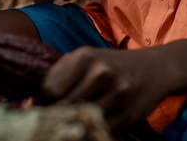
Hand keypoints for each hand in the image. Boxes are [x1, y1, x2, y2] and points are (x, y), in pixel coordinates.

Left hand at [40, 46, 167, 131]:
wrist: (155, 68)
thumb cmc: (111, 65)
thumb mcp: (86, 59)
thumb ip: (61, 75)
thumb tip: (32, 101)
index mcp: (84, 56)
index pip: (49, 89)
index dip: (45, 100)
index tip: (47, 103)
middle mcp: (101, 73)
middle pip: (64, 106)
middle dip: (60, 111)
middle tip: (64, 110)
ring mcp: (117, 94)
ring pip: (81, 118)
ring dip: (78, 119)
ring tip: (84, 111)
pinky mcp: (128, 114)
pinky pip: (99, 129)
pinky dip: (94, 126)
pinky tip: (99, 116)